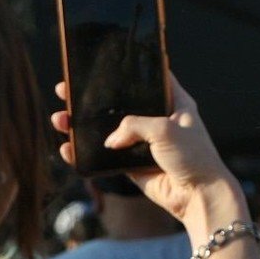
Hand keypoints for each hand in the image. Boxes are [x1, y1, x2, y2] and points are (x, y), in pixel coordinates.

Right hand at [51, 74, 242, 228]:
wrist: (199, 196)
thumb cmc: (193, 157)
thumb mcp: (165, 130)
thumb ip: (134, 125)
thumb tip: (110, 140)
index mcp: (174, 102)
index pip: (149, 77)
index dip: (127, 69)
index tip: (101, 62)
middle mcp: (158, 120)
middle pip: (119, 104)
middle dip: (92, 99)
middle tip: (66, 90)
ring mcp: (144, 143)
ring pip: (108, 131)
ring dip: (83, 126)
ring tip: (60, 120)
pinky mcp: (134, 165)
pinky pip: (106, 157)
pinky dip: (86, 153)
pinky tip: (68, 149)